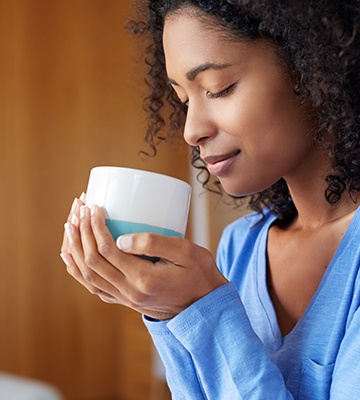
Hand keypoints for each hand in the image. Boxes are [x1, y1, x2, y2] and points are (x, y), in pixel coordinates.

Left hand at [60, 202, 227, 319]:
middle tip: (79, 209)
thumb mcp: (186, 252)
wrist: (204, 306)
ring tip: (69, 226)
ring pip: (88, 276)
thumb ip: (154, 243)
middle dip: (81, 232)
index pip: (108, 250)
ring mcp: (125, 299)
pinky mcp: (125, 300)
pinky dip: (79, 271)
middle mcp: (129, 293)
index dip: (96, 227)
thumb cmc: (199, 273)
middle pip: (92, 262)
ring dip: (75, 250)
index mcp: (144, 279)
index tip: (94, 207)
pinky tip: (72, 258)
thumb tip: (121, 238)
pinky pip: (94, 287)